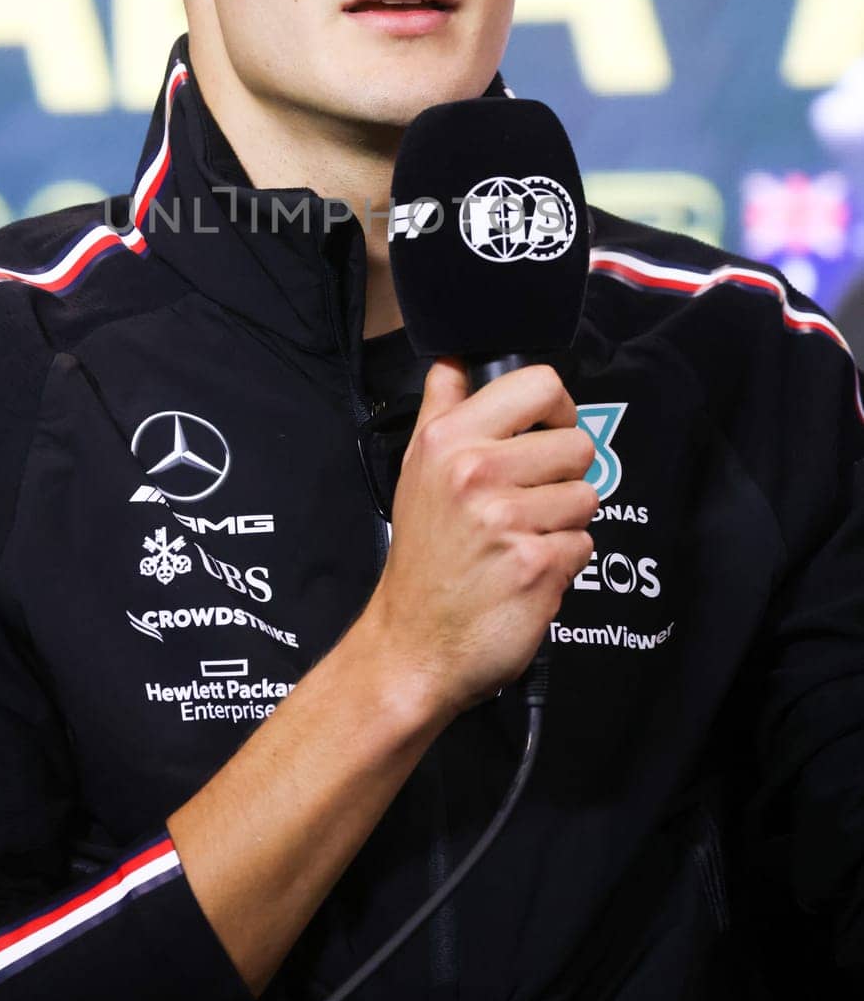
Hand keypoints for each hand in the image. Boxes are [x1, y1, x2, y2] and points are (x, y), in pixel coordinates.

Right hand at [364, 359, 596, 720]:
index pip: (540, 384)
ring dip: (563, 522)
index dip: (557, 409)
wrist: (414, 642)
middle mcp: (477, 471)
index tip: (546, 432)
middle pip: (577, 444)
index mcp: (449, 438)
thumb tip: (453, 358)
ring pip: (586, 496)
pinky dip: (562, 561)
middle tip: (525, 503)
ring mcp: (507, 519)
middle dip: (562, 476)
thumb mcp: (417, 469)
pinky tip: (524, 572)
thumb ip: (442, 407)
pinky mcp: (537, 565)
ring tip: (519, 540)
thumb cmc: (424, 554)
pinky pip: (583, 544)